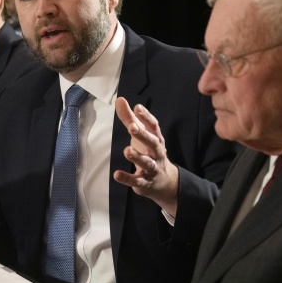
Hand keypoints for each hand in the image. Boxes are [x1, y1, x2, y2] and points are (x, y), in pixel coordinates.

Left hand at [113, 97, 178, 215]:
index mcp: (156, 139)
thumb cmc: (149, 152)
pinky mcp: (145, 183)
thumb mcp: (141, 135)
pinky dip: (127, 178)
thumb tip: (119, 100)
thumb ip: (129, 118)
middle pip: (152, 143)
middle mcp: (157, 153)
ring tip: (127, 151)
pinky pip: (137, 181)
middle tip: (132, 127)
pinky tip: (117, 174)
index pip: (153, 126)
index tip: (137, 107)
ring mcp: (153, 168)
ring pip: (147, 163)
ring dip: (137, 157)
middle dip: (143, 135)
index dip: (146, 117)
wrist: (165, 183)